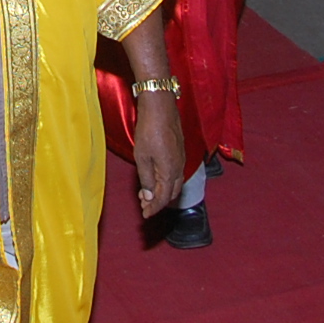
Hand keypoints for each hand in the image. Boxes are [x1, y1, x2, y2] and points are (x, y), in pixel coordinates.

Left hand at [131, 89, 186, 216]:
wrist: (160, 107)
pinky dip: (166, 181)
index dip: (154, 208)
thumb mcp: (142, 157)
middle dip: (159, 202)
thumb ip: (146, 178)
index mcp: (170, 171)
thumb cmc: (149, 130)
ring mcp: (181, 159)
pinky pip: (175, 173)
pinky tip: (155, 179)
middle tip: (145, 206)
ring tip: (147, 195)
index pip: (163, 197)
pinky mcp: (179, 151)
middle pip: (172, 193)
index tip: (145, 215)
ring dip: (162, 192)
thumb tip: (148, 196)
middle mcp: (179, 167)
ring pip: (175, 183)